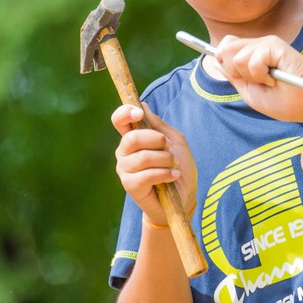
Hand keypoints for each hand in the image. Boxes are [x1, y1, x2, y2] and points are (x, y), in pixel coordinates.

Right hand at [112, 104, 195, 225]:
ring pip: (143, 157)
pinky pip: (147, 175)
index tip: (139, 113)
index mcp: (133, 138)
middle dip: (157, 141)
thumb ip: (158, 125)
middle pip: (133, 138)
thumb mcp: (174, 141)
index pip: (119, 120)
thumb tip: (142, 105)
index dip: (125, 112)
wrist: (183, 197)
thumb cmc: (178, 167)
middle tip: (169, 149)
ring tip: (174, 166)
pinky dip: (165, 174)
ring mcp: (125, 169)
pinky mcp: (130, 186)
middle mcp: (124, 152)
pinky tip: (173, 176)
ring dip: (166, 160)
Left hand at [215, 35, 302, 122]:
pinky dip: (260, 75)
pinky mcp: (276, 45)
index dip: (225, 62)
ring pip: (236, 56)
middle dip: (236, 72)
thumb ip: (233, 74)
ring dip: (251, 76)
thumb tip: (215, 59)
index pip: (225, 46)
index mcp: (251, 53)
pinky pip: (252, 60)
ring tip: (269, 81)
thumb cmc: (282, 100)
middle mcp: (257, 45)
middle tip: (258, 81)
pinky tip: (275, 78)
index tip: (242, 78)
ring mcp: (267, 43)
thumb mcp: (249, 90)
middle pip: (225, 48)